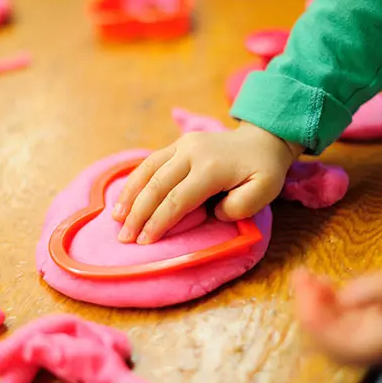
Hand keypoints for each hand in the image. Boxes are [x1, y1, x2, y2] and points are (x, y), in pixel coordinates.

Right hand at [112, 121, 302, 243]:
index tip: (145, 242)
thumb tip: (212, 212)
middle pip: (156, 185)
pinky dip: (134, 180)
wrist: (262, 140)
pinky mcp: (178, 143)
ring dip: (130, 195)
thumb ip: (241, 206)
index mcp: (211, 167)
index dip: (159, 222)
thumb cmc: (263, 171)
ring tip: (116, 218)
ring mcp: (183, 144)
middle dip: (138, 214)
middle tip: (124, 238)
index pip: (177, 199)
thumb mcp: (265, 190)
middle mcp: (192, 152)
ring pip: (147, 170)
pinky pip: (150, 162)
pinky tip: (125, 198)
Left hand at [293, 241, 381, 365]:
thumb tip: (345, 298)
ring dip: (317, 308)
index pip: (343, 347)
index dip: (316, 324)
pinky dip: (332, 303)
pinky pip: (350, 319)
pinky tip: (324, 282)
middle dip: (310, 314)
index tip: (305, 288)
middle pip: (334, 345)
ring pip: (339, 332)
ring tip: (306, 275)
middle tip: (300, 276)